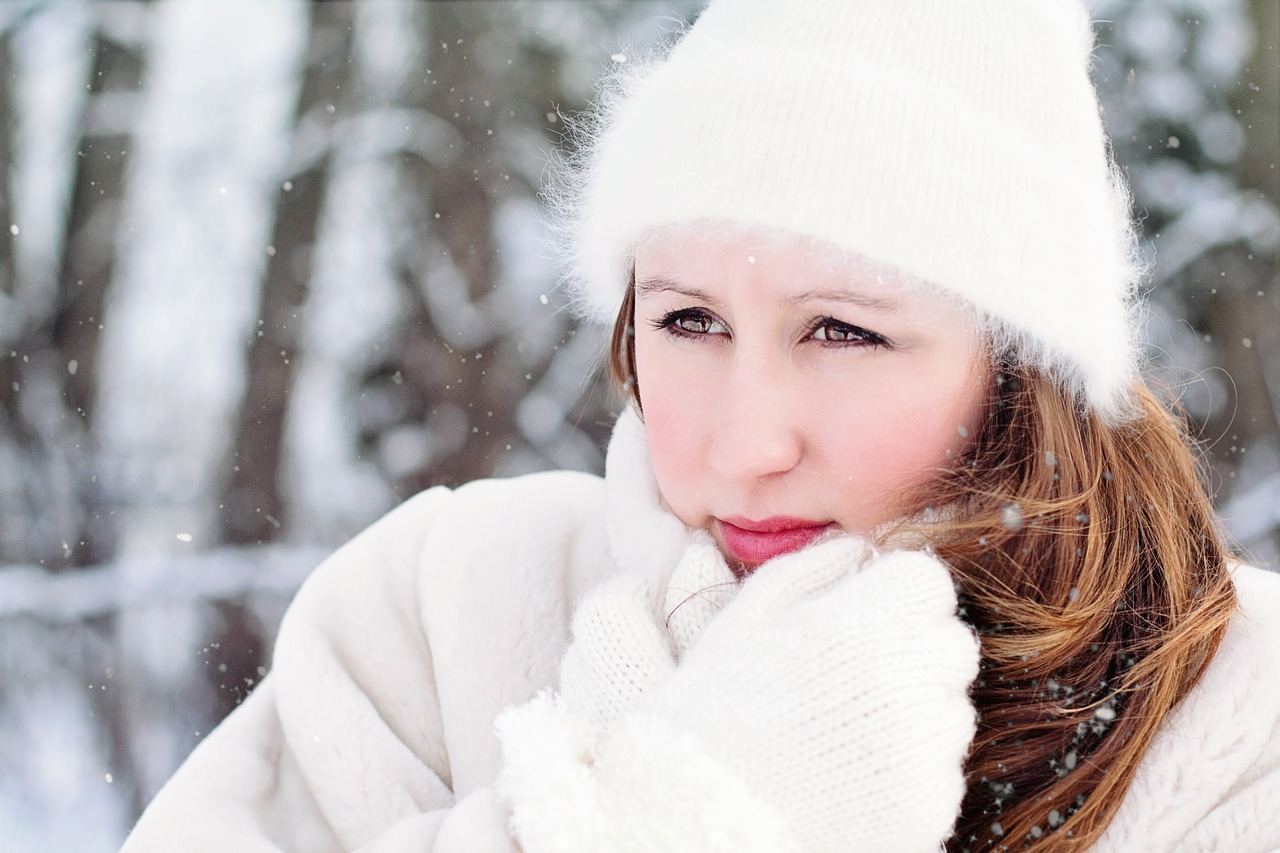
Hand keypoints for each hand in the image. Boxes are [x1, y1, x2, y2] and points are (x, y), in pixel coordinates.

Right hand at [499, 537, 979, 852]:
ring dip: (914, 708)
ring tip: (844, 727)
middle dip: (910, 648)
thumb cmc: (712, 707)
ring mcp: (923, 752)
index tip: (861, 614)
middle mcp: (905, 684)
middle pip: (949, 642)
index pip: (928, 581)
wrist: (696, 814)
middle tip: (850, 673)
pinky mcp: (930, 808)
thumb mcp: (746, 616)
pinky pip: (942, 768)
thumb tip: (861, 546)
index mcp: (860, 624)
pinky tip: (852, 769)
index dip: (893, 593)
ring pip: (950, 707)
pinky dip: (910, 766)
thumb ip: (812, 566)